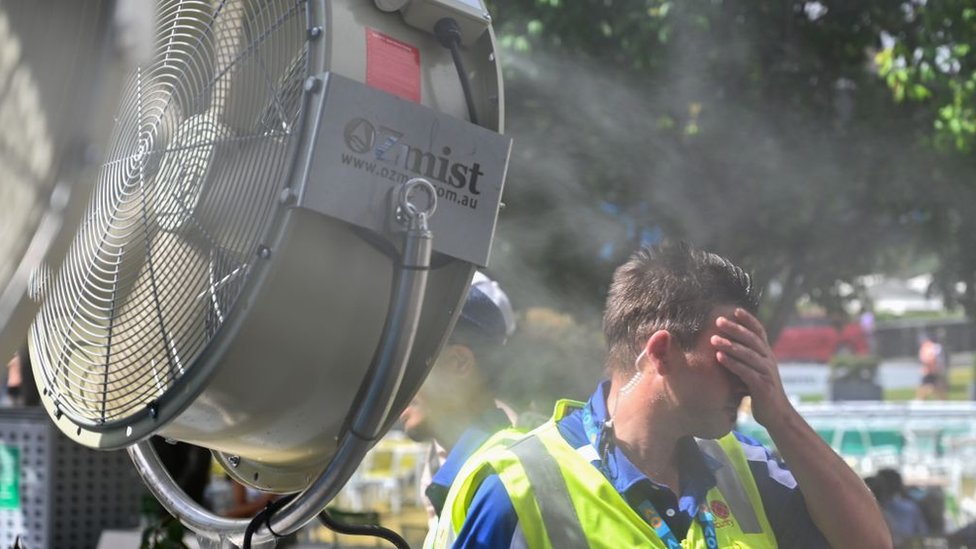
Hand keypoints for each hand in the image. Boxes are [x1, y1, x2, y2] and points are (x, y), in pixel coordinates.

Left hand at [710, 308, 792, 427]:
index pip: (759, 332)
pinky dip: (732, 363)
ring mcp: (767, 373)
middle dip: (735, 328)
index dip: (749, 320)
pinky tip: (719, 357)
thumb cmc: (761, 392)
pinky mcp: (762, 386)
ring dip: (729, 345)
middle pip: (752, 340)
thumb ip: (746, 358)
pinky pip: (745, 371)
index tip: (735, 309)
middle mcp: (768, 360)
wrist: (777, 415)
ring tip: (713, 339)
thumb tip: (727, 345)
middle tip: (718, 320)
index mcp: (767, 355)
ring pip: (748, 354)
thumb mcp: (755, 370)